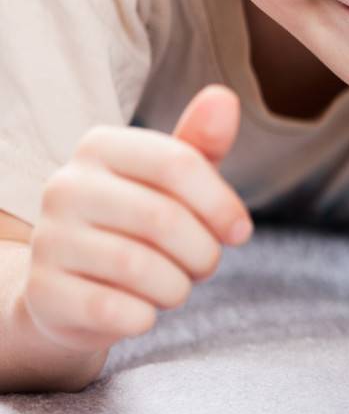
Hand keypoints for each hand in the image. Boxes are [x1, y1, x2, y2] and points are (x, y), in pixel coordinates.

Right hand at [21, 85, 252, 353]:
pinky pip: (116, 311)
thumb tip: (224, 96)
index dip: (222, 204)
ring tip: (173, 286)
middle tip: (203, 265)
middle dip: (204, 252)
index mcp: (99, 147)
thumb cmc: (137, 224)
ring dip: (177, 287)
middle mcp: (64, 186)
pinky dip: (145, 317)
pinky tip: (141, 311)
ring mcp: (47, 240)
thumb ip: (200, 144)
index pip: (178, 163)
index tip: (239, 232)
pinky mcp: (43, 293)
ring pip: (141, 268)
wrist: (72, 288)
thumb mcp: (170, 182)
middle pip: (165, 219)